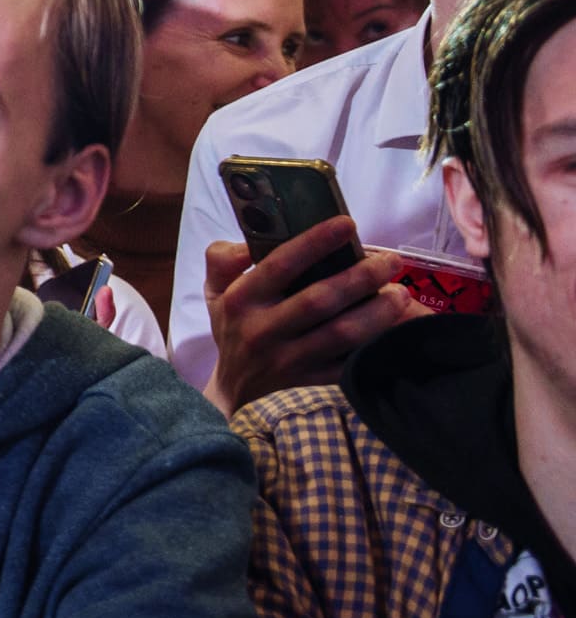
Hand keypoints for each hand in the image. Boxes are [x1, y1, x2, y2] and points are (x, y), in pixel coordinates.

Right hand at [200, 219, 413, 411]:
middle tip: (390, 262)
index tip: (346, 224)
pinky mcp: (310, 384)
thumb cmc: (234, 331)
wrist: (235, 393)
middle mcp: (262, 331)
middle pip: (320, 299)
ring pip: (342, 334)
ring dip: (378, 312)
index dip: (315, 242)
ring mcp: (288, 361)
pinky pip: (351, 364)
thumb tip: (248, 242)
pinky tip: (395, 329)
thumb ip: (222, 260)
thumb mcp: (215, 293)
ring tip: (401, 294)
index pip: (279, 265)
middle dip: (361, 277)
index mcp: (240, 301)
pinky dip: (376, 346)